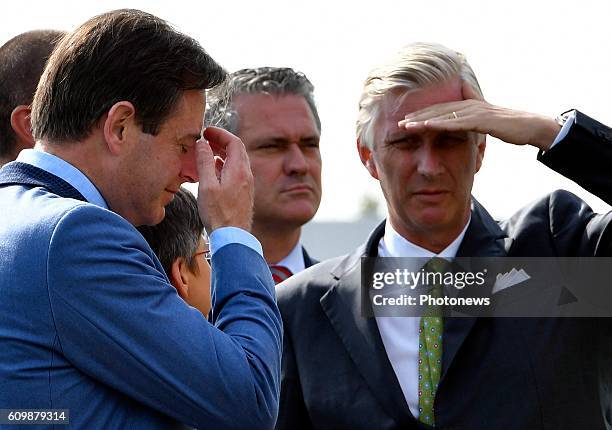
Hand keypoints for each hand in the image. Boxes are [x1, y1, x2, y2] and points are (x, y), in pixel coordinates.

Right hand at [196, 126, 253, 231]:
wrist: (233, 238)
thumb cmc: (219, 214)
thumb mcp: (207, 186)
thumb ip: (205, 162)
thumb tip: (202, 144)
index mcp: (239, 170)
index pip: (234, 142)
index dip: (220, 133)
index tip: (206, 131)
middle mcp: (246, 175)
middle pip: (237, 150)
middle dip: (221, 141)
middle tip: (206, 139)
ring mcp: (247, 185)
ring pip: (237, 161)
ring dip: (223, 153)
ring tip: (207, 152)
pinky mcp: (244, 194)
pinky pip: (236, 172)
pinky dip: (225, 165)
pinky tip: (215, 171)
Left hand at [398, 81, 560, 150]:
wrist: (531, 127)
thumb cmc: (509, 127)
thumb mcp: (486, 125)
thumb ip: (472, 124)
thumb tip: (462, 132)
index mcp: (468, 107)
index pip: (440, 110)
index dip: (422, 115)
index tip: (405, 121)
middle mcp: (469, 105)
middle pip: (437, 110)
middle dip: (416, 116)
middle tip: (398, 123)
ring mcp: (475, 111)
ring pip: (443, 114)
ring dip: (423, 119)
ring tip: (406, 125)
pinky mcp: (481, 119)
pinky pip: (456, 122)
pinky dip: (440, 123)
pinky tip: (426, 126)